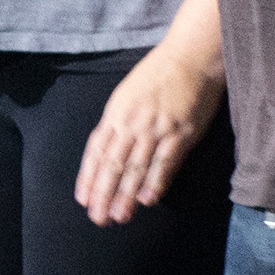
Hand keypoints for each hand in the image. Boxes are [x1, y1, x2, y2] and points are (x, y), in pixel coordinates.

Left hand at [74, 32, 223, 224]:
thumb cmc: (158, 74)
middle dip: (103, 193)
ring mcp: (156, 129)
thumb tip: (109, 150)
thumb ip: (118, 122)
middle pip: (112, 164)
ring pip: (135, 168)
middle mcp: (132, 123)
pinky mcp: (181, 133)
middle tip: (97, 217)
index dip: (89, 177)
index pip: (96, 151)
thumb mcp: (127, 95)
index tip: (84, 198)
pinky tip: (147, 200)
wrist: (190, 56)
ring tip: (118, 216)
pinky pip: (165, 162)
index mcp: (115, 113)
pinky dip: (155, 182)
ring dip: (125, 195)